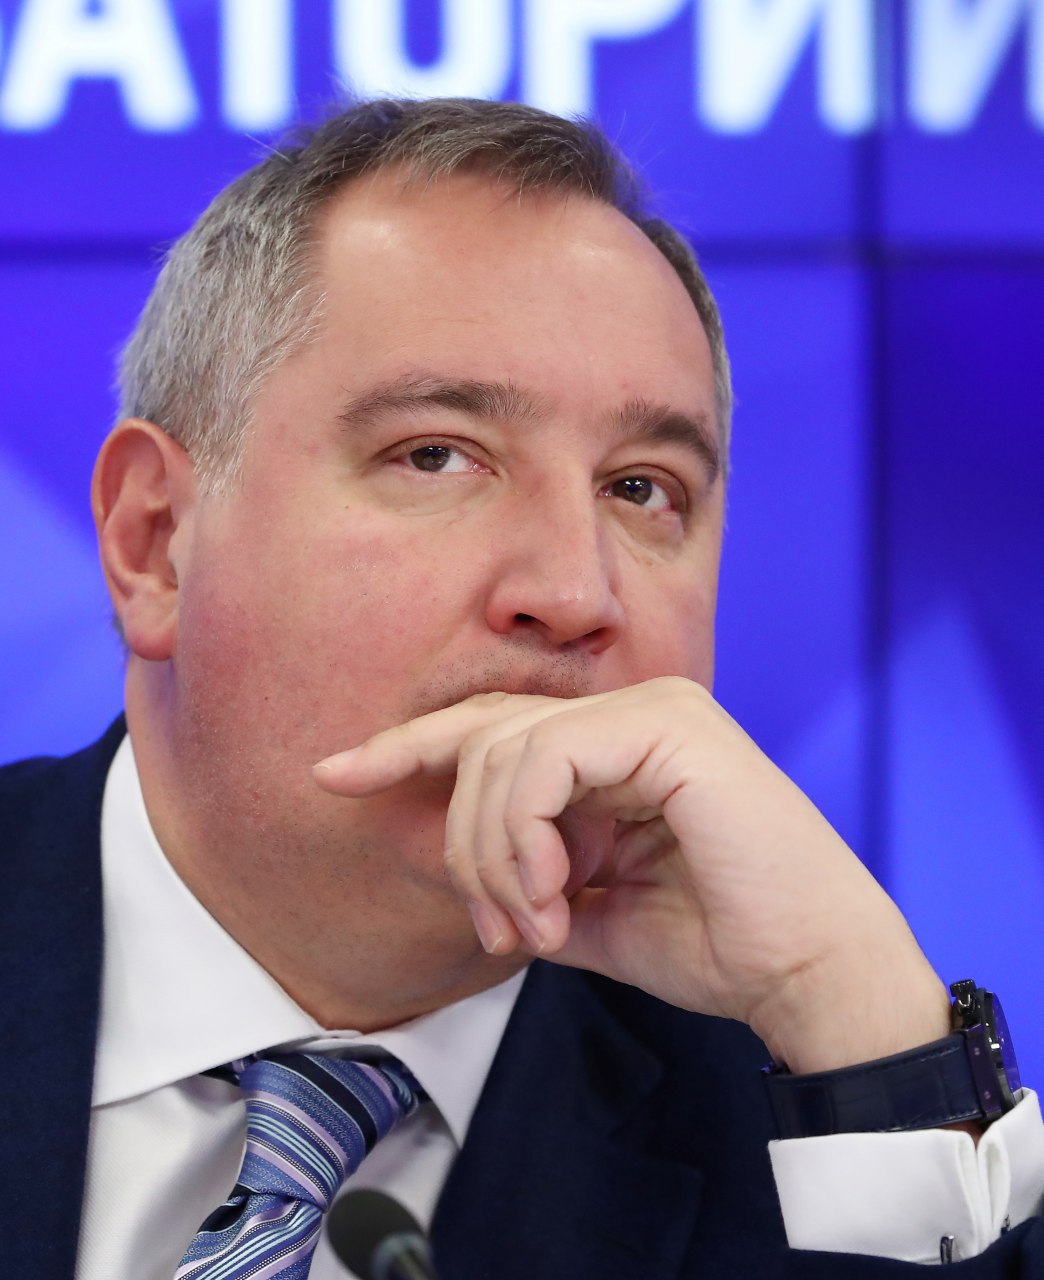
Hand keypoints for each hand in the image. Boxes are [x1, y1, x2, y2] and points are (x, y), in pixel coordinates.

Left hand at [314, 678, 948, 1072]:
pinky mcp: (666, 727)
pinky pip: (543, 761)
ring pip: (502, 753)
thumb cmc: (718, 944)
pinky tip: (556, 895)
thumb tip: (476, 884)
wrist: (809, 974)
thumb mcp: (592, 912)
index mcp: (616, 745)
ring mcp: (651, 709)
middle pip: (482, 741)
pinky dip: (525, 836)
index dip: (405, 750)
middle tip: (499, 929)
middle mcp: (632, 710)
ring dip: (495, 856)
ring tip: (535, 927)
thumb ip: (532, 881)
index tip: (332, 776)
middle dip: (463, 843)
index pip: (491, 728)